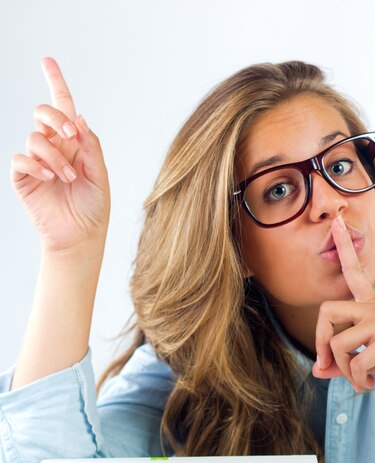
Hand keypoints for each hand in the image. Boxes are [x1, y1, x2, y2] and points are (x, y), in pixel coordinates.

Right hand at [10, 57, 109, 253]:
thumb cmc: (93, 209)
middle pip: (44, 113)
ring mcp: (37, 161)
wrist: (80, 236)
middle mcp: (54, 148)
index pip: (63, 108)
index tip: (47, 61)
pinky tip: (49, 178)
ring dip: (54, 156)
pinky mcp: (23, 177)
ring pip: (35, 137)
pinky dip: (35, 165)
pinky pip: (21, 158)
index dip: (55, 83)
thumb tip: (80, 119)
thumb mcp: (100, 176)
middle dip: (56, 117)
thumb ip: (91, 147)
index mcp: (74, 144)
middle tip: (72, 136)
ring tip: (68, 178)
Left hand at [312, 215, 374, 395]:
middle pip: (326, 310)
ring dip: (342, 370)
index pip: (355, 272)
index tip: (337, 221)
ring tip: (359, 380)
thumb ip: (343, 362)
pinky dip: (357, 380)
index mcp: (373, 306)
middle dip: (319, 341)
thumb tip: (316, 370)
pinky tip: (370, 383)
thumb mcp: (371, 359)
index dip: (343, 247)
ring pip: (337, 343)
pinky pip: (354, 362)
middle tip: (326, 364)